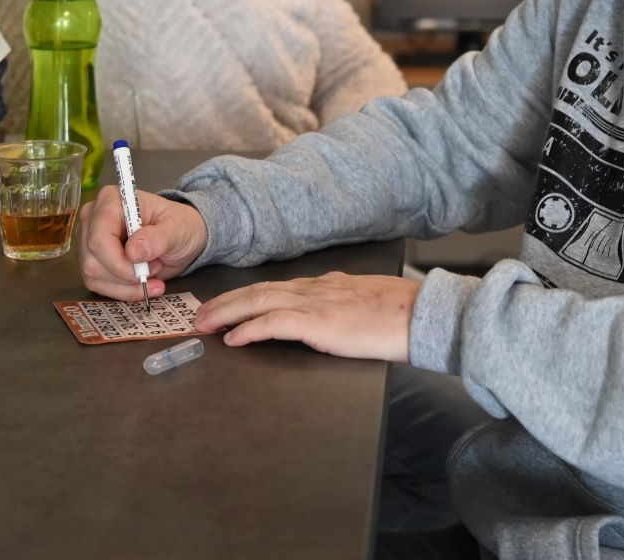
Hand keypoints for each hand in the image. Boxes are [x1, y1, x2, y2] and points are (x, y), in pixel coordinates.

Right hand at [76, 183, 207, 301]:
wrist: (179, 237)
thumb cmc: (178, 225)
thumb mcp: (178, 229)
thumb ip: (158, 238)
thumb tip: (133, 252)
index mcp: (110, 200)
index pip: (99, 237)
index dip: (118, 262)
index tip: (143, 272)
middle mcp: (93, 218)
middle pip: (92, 260)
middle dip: (125, 275)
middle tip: (154, 269)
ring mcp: (88, 240)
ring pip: (93, 275)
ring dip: (125, 285)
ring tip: (151, 273)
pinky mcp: (91, 259)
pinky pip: (97, 284)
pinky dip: (122, 291)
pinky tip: (142, 284)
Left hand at [193, 272, 418, 362]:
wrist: (421, 315)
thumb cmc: (401, 315)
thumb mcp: (364, 303)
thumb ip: (341, 306)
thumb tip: (326, 318)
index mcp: (325, 286)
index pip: (276, 287)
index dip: (246, 296)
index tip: (227, 304)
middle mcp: (315, 289)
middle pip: (258, 290)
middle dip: (226, 302)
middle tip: (202, 314)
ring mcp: (316, 304)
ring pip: (258, 302)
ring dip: (227, 313)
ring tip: (205, 324)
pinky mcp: (319, 322)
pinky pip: (273, 323)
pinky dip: (249, 329)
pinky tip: (233, 338)